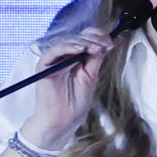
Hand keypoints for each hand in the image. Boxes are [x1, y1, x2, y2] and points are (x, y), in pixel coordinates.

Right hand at [25, 29, 111, 148]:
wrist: (64, 120)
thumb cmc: (75, 103)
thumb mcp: (91, 76)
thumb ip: (95, 58)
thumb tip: (106, 42)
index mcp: (75, 58)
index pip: (86, 39)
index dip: (99, 37)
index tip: (112, 41)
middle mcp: (64, 56)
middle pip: (78, 38)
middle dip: (94, 38)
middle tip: (106, 44)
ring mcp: (54, 60)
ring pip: (68, 42)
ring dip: (84, 42)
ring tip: (95, 47)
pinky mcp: (44, 65)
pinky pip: (55, 51)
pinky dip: (68, 47)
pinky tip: (80, 49)